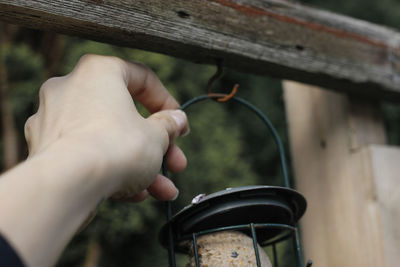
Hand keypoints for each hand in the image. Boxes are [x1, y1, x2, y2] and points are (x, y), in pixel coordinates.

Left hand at [24, 54, 188, 200]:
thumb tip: (176, 120)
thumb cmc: (115, 148)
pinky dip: (111, 170)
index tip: (179, 124)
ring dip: (140, 165)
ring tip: (163, 190)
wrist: (68, 185)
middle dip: (157, 145)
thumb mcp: (156, 136)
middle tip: (175, 163)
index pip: (142, 77)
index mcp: (99, 72)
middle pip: (125, 116)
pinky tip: (135, 194)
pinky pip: (87, 155)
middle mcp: (70, 89)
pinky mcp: (45, 148)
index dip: (167, 103)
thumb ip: (168, 124)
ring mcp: (53, 119)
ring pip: (108, 139)